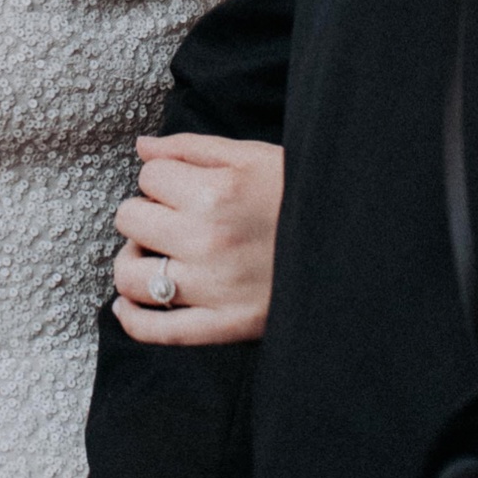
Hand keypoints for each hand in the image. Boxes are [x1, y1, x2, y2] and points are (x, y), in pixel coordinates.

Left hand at [113, 135, 281, 344]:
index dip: (163, 178)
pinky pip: (156, 330)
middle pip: (131, 220)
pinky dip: (132, 318)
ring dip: (134, 260)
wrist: (348, 245)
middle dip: (146, 213)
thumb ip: (192, 148)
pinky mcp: (222, 326)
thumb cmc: (299, 196)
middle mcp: (207, 241)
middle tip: (172, 217)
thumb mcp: (253, 157)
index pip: (148, 177)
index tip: (185, 186)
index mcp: (216, 193)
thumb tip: (142, 147)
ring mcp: (212, 288)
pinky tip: (128, 304)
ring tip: (156, 254)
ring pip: (131, 275)